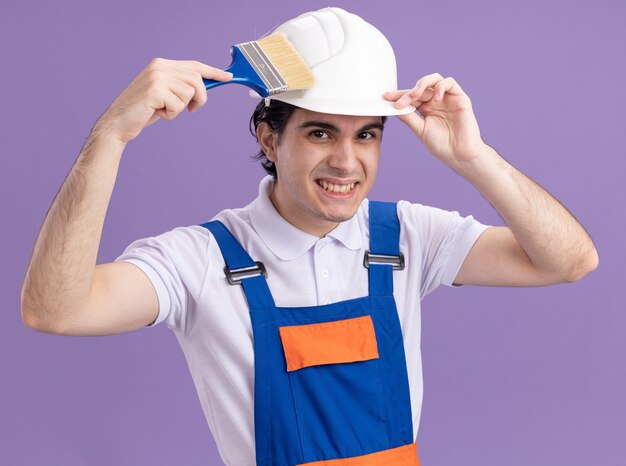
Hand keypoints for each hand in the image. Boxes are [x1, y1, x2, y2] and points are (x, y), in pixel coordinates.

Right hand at [97, 58, 231, 143]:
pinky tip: (156, 113)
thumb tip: (206, 86)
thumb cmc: (143, 111)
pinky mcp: (155, 89)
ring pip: (190, 93)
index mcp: (162, 64)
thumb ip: (181, 86)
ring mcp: (157, 76)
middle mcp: (160, 66)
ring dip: (180, 108)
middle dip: (199, 99)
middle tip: (190, 110)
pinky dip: (171, 115)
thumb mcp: (165, 95)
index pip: (194, 66)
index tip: (228, 76)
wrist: (118, 123)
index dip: (213, 72)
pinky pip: (179, 105)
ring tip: (163, 109)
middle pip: (198, 80)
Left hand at [384, 73, 485, 166]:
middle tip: (399, 102)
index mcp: (426, 109)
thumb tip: (394, 108)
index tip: (386, 97)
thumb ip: (409, 117)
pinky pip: (450, 83)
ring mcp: (447, 99)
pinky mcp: (460, 98)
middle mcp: (436, 102)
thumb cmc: (442, 145)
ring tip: (415, 95)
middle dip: (408, 93)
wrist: (460, 154)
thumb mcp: (420, 130)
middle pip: (420, 88)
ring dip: (422, 84)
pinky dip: (440, 87)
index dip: (399, 95)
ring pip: (434, 79)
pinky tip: (435, 99)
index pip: (411, 97)